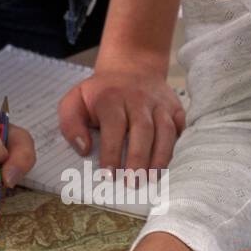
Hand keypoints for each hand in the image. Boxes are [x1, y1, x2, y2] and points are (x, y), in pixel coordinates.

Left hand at [58, 69, 184, 173]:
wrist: (131, 67)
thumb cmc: (101, 94)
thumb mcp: (75, 101)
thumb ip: (71, 124)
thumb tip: (84, 149)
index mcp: (111, 98)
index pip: (114, 125)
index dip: (112, 151)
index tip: (109, 174)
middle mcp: (138, 99)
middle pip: (143, 130)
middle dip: (138, 158)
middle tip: (133, 183)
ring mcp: (160, 103)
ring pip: (165, 130)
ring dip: (160, 157)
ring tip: (152, 179)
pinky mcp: (175, 108)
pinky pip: (180, 128)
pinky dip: (177, 147)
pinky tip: (168, 165)